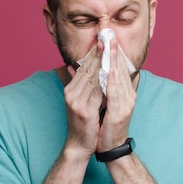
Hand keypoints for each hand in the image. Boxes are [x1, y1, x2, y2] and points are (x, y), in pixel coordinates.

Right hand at [64, 45, 103, 159]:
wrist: (79, 145)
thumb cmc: (83, 124)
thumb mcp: (79, 102)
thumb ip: (78, 84)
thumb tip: (74, 67)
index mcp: (71, 90)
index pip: (83, 67)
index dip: (93, 53)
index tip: (103, 40)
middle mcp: (71, 93)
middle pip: (87, 69)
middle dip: (99, 53)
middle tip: (107, 38)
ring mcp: (76, 101)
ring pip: (93, 77)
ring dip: (103, 62)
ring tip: (111, 49)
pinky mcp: (84, 110)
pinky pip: (98, 92)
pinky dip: (105, 80)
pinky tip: (112, 71)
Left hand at [97, 39, 135, 151]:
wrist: (109, 148)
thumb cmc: (104, 127)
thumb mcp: (103, 104)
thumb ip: (101, 88)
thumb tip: (94, 72)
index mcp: (124, 93)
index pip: (119, 69)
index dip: (113, 53)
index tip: (107, 38)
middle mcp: (128, 96)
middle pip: (121, 70)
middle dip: (114, 51)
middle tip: (109, 34)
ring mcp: (126, 103)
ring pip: (119, 78)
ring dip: (114, 60)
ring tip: (110, 45)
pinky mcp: (121, 112)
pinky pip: (116, 93)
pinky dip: (113, 80)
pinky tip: (109, 69)